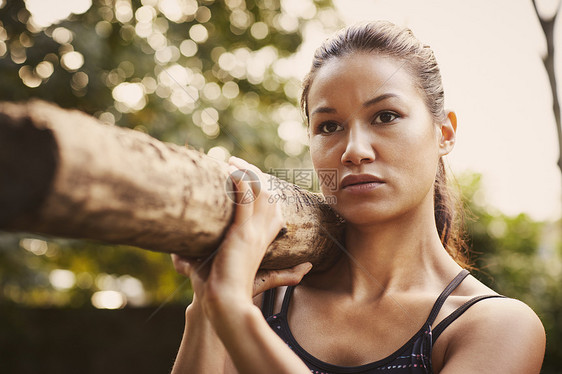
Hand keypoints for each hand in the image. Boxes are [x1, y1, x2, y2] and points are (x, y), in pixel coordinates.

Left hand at [171, 156, 311, 317]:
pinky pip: (246, 202)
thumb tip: (175, 260)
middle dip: (254, 173)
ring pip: (260, 192)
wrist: (223, 301)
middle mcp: (262, 232)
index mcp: (262, 238)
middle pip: (268, 193)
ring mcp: (254, 233)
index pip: (271, 204)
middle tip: (234, 163)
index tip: (242, 175)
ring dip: (247, 172)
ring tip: (231, 161)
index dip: (260, 187)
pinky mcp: (242, 234)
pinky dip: (241, 183)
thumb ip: (192, 259)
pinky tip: (231, 171)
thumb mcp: (207, 267)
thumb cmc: (215, 286)